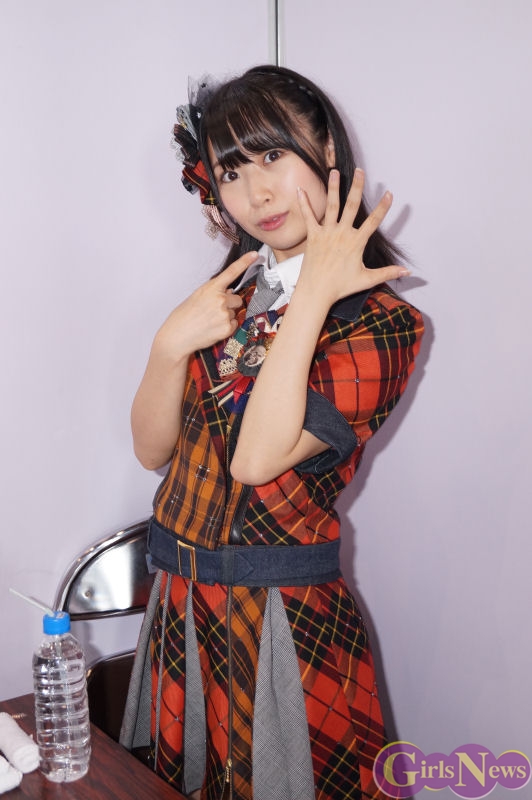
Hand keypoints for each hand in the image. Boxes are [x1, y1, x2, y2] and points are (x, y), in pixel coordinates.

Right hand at [154, 251, 257, 361]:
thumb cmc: (184, 316)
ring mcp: (224, 314)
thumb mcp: (197, 297)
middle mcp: (220, 299)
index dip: (244, 262)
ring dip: (227, 317)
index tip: (255, 255)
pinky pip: (234, 324)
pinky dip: (226, 327)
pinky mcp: (227, 328)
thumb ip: (214, 292)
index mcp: (211, 288)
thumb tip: (229, 292)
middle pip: (237, 299)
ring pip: (235, 313)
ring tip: (210, 321)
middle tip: (213, 312)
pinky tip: (213, 328)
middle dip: (230, 304)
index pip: (231, 272)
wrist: (177, 336)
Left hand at [297, 168, 409, 306]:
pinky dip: (304, 203)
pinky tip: (300, 190)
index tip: (389, 192)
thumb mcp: (367, 279)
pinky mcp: (313, 236)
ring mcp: (327, 233)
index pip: (374, 221)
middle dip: (357, 187)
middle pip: (352, 206)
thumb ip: (388, 273)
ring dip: (333, 187)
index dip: (383, 207)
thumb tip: (408, 271)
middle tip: (360, 171)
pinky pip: (308, 217)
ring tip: (334, 171)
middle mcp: (342, 234)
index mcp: (356, 242)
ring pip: (332, 206)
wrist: (316, 292)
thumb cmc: (341, 287)